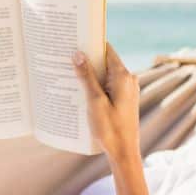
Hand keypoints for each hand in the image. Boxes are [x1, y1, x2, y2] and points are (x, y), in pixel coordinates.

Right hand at [72, 43, 140, 162]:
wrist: (124, 153)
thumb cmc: (110, 129)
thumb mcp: (94, 102)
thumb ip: (87, 77)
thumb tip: (78, 54)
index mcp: (123, 77)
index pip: (107, 50)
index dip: (91, 44)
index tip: (75, 40)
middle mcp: (129, 80)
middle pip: (105, 62)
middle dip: (87, 60)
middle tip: (66, 57)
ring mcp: (127, 90)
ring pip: (106, 75)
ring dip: (90, 75)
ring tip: (69, 74)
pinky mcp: (124, 100)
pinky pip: (108, 86)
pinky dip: (96, 86)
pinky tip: (80, 91)